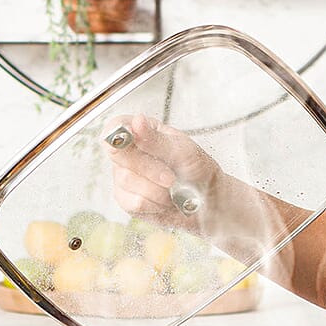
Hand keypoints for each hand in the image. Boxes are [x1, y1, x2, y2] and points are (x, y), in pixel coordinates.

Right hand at [105, 114, 222, 231]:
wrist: (208, 202)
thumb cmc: (198, 170)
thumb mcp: (183, 150)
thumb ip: (156, 139)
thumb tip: (137, 121)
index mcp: (143, 132)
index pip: (117, 126)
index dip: (119, 133)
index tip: (134, 139)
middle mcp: (130, 153)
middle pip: (119, 155)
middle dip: (149, 168)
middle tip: (171, 177)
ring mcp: (125, 177)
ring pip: (128, 181)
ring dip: (157, 189)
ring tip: (174, 188)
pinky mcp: (127, 200)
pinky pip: (133, 202)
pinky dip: (155, 203)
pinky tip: (166, 201)